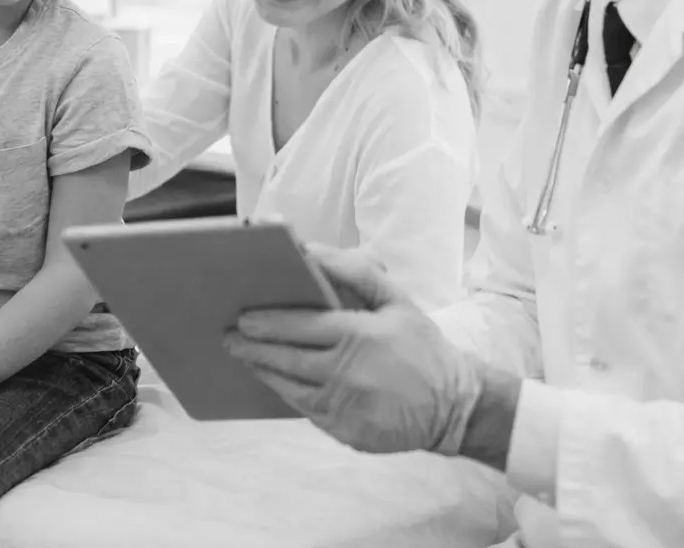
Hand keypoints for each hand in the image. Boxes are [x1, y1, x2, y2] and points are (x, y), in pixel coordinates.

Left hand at [224, 245, 483, 453]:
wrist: (454, 405)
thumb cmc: (421, 345)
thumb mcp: (397, 299)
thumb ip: (356, 272)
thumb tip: (313, 251)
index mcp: (358, 335)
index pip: (300, 326)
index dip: (267, 322)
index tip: (242, 317)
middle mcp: (346, 373)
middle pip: (286, 358)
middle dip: (252, 347)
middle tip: (229, 337)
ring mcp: (343, 407)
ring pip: (289, 387)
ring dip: (263, 371)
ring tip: (243, 357)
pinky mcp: (344, 432)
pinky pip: (305, 410)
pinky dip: (286, 393)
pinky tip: (275, 380)